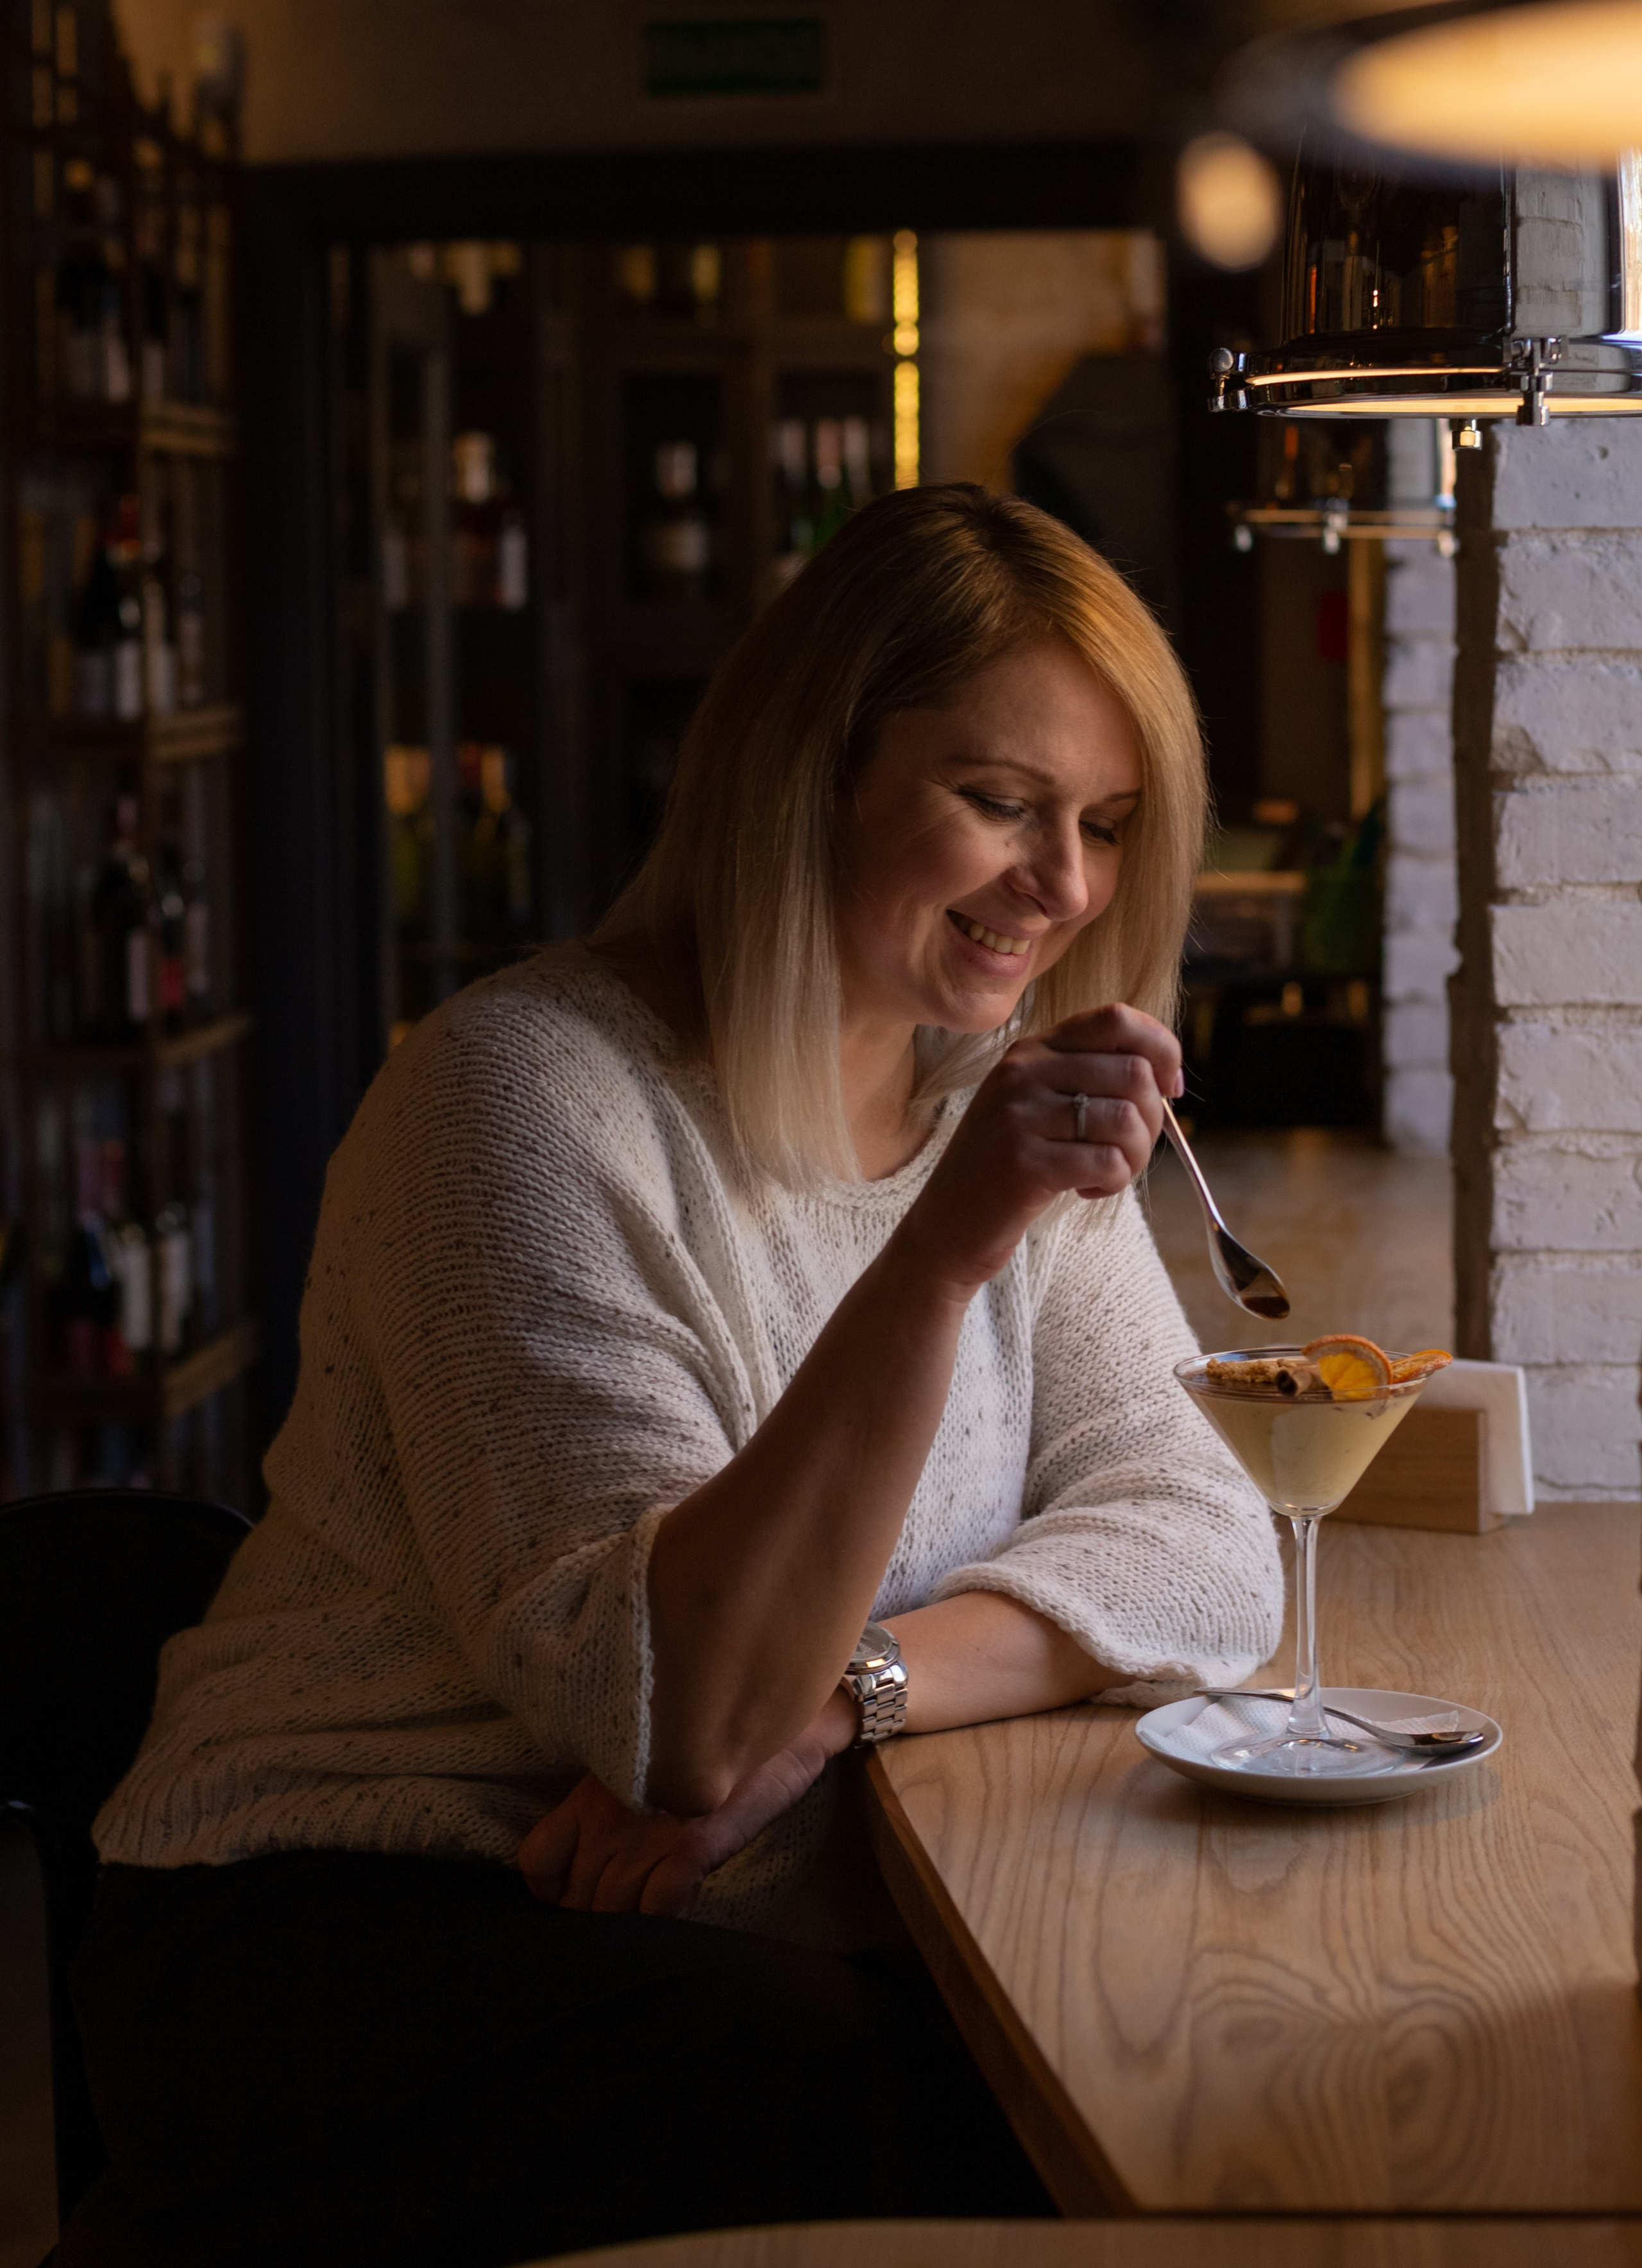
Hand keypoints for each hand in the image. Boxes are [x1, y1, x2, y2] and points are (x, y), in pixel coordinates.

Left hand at [518, 1693, 853, 1917]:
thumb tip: (594, 1846)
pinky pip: (658, 1912)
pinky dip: (664, 1922)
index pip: (536, 1860)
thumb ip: (613, 1803)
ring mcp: (646, 1838)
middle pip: (576, 1898)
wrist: (781, 1727)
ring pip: (613, 1912)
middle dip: (592, 1914)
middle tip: (618, 1914)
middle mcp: (607, 1819)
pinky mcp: (689, 1850)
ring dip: (627, 1926)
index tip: (570, 1894)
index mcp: (589, 1793)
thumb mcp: (646, 1764)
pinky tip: (680, 1909)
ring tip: (647, 1920)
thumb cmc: (712, 1743)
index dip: (550, 1889)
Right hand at [897, 1001, 1181, 1297]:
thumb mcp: (1038, 1104)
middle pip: (1133, 1072)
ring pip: (1127, 1119)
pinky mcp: (1024, 1164)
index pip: (1115, 1019)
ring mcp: (1019, 1116)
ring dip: (1135, 1156)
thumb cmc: (1008, 1166)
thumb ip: (1089, 1078)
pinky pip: (1109, 1162)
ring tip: (1108, 1173)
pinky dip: (1114, 1182)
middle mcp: (1022, 1072)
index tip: (1170, 1087)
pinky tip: (1088, 1190)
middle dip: (1154, 1119)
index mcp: (1031, 1049)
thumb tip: (1169, 1077)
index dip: (1162, 1048)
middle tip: (1129, 1150)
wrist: (947, 1226)